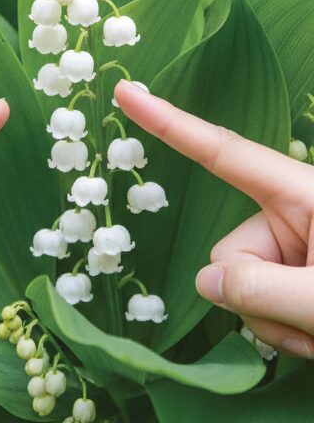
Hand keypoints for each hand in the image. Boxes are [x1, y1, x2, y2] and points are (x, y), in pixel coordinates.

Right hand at [115, 79, 313, 357]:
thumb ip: (260, 288)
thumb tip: (208, 283)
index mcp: (307, 195)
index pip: (224, 153)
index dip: (170, 123)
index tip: (127, 93)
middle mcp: (298, 213)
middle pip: (231, 250)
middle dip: (260, 297)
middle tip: (312, 326)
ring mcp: (301, 246)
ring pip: (244, 286)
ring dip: (280, 324)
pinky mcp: (304, 275)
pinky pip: (263, 305)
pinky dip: (289, 330)